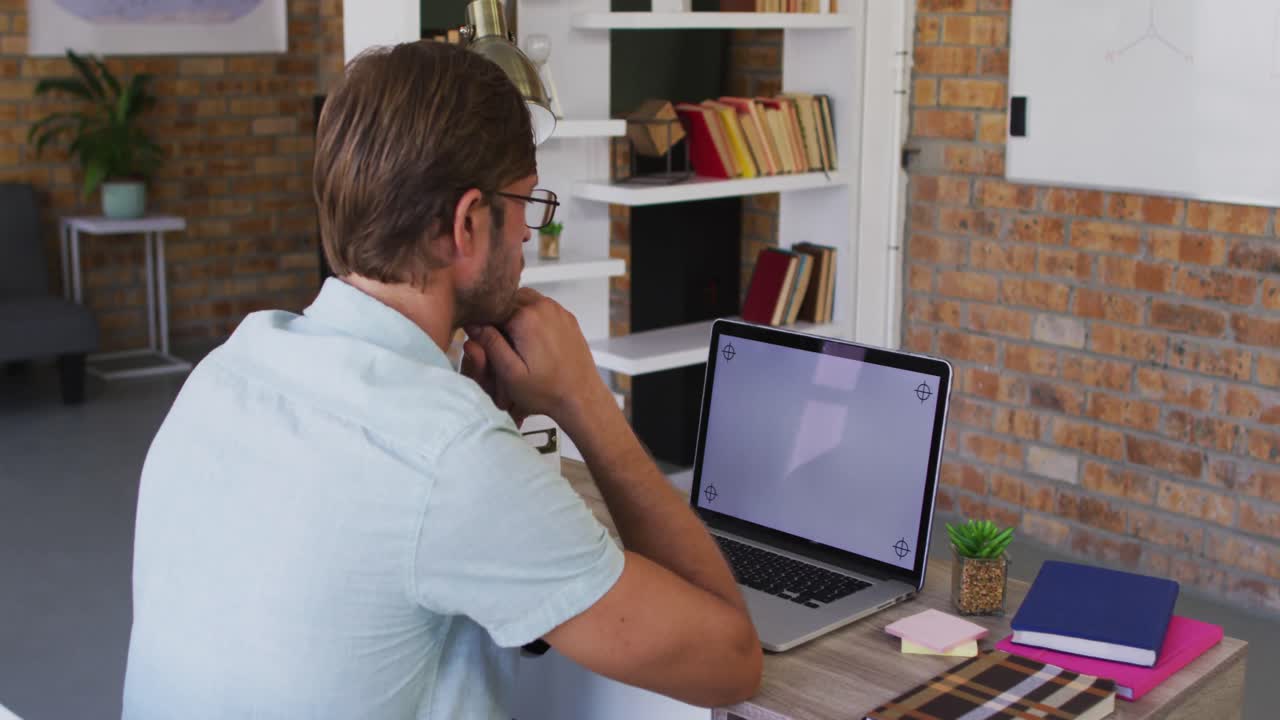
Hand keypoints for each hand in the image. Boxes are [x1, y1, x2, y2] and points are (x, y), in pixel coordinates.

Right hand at [464, 288, 611, 427]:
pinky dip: (534, 318)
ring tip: (517, 343)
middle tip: (503, 344)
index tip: (485, 340)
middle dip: (501, 318)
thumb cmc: (548, 390)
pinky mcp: (567, 318)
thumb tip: (474, 326)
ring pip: (525, 301)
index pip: (492, 308)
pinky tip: (534, 342)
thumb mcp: (510, 373)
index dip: (485, 324)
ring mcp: (558, 311)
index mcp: (526, 318)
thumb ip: (490, 345)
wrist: (581, 396)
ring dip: (516, 316)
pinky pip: (542, 308)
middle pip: (508, 300)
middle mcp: (543, 308)